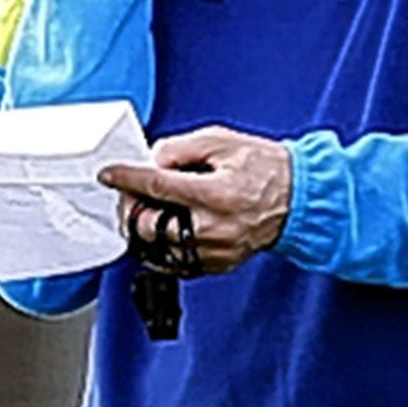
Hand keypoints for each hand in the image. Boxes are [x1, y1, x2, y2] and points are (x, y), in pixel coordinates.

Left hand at [100, 126, 292, 275]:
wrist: (298, 198)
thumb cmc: (264, 169)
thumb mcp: (222, 142)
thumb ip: (181, 149)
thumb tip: (150, 161)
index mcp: (216, 193)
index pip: (157, 186)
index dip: (127, 178)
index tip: (110, 174)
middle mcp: (214, 227)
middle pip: (148, 227)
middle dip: (131, 208)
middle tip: (131, 193)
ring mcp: (215, 251)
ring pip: (156, 248)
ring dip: (144, 227)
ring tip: (151, 208)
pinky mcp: (216, 264)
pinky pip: (174, 261)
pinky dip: (163, 244)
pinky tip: (168, 226)